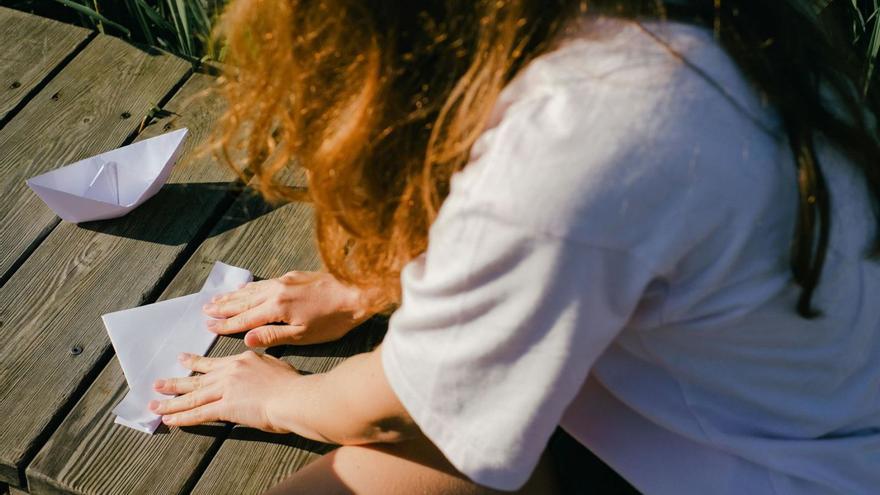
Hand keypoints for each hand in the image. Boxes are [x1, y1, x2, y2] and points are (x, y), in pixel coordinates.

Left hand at [151, 351, 298, 431]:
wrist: (294, 396)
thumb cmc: (292, 384)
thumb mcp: (275, 364)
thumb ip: (262, 365)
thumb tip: (259, 368)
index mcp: (243, 360)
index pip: (214, 363)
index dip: (196, 363)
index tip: (183, 359)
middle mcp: (230, 371)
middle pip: (198, 378)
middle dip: (176, 382)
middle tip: (158, 383)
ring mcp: (226, 389)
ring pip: (193, 395)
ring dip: (171, 402)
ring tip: (155, 404)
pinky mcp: (226, 407)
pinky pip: (200, 413)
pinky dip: (183, 418)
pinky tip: (171, 420)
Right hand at [203, 271, 372, 346]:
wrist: (358, 292)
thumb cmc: (334, 320)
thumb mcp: (303, 335)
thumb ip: (273, 336)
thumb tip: (246, 339)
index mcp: (277, 308)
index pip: (244, 318)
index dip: (226, 324)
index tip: (209, 326)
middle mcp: (277, 290)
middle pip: (243, 301)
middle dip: (223, 307)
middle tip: (205, 311)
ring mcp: (285, 281)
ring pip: (252, 290)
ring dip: (233, 296)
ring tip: (216, 299)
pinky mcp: (294, 276)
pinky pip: (264, 283)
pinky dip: (250, 287)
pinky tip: (244, 288)